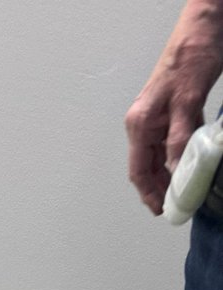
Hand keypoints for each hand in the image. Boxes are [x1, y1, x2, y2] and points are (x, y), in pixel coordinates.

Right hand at [125, 5, 222, 213]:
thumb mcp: (188, 101)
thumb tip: (174, 171)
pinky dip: (178, 158)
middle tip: (175, 207)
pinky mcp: (170, 112)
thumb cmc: (192, 55)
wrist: (204, 25)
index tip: (162, 210)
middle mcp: (143, 123)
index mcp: (139, 123)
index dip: (149, 194)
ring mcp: (155, 118)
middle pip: (145, 167)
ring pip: (157, 157)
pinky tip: (189, 166)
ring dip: (168, 176)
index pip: (138, 170)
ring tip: (182, 192)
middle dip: (157, 189)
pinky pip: (170, 143)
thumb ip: (179, 138)